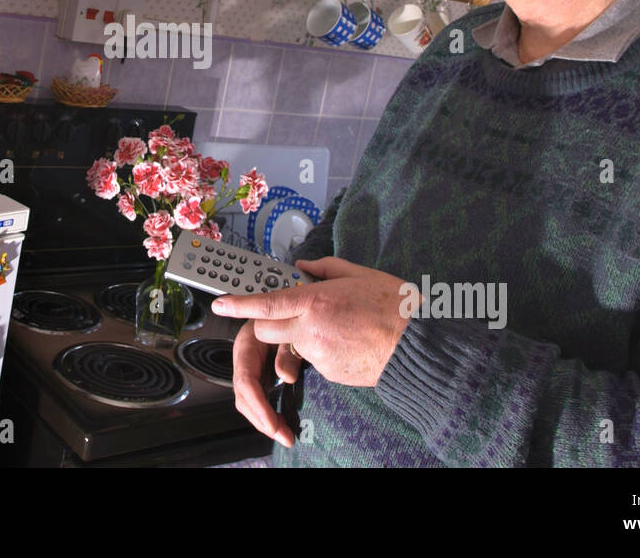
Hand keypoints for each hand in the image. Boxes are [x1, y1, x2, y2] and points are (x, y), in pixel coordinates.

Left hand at [214, 257, 418, 388]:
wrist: (419, 347)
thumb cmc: (395, 307)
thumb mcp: (359, 274)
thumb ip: (326, 268)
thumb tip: (304, 267)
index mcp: (316, 301)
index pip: (266, 304)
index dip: (239, 304)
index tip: (220, 304)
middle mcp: (311, 330)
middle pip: (267, 330)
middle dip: (270, 321)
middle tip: (292, 312)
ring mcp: (319, 355)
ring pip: (291, 346)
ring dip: (300, 337)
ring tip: (336, 326)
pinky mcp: (329, 373)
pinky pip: (313, 360)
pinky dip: (322, 351)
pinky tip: (347, 342)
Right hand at [229, 319, 304, 446]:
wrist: (289, 310)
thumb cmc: (288, 315)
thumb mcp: (289, 329)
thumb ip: (287, 350)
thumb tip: (285, 377)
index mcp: (247, 345)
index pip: (246, 380)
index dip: (257, 404)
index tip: (272, 423)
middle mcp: (245, 359)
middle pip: (244, 397)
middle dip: (261, 419)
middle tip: (283, 435)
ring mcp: (251, 369)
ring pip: (248, 402)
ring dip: (263, 421)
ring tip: (285, 435)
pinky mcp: (260, 376)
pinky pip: (258, 399)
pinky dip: (267, 414)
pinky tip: (281, 424)